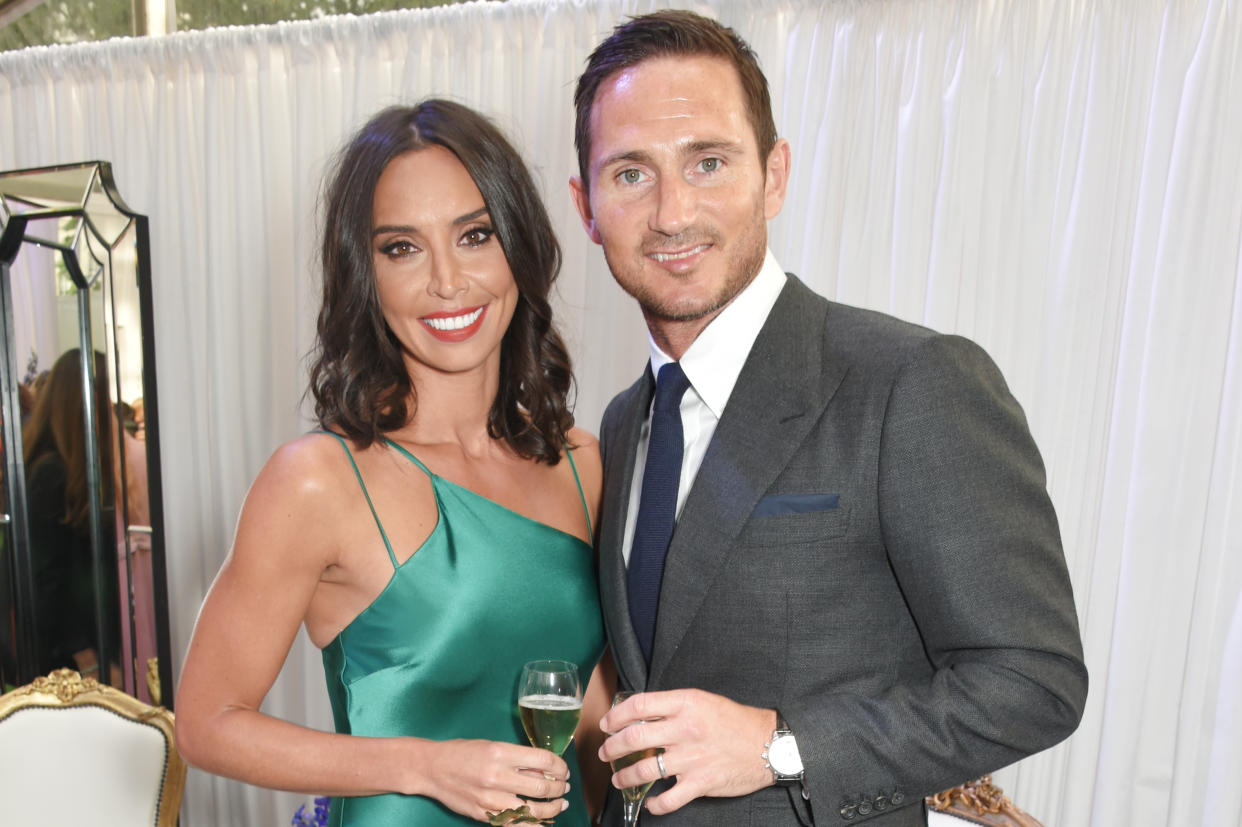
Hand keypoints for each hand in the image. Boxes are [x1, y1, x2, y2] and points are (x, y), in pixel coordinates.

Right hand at [416, 738, 571, 822]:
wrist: (432, 769)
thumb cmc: (462, 753)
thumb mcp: (492, 745)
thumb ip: (517, 758)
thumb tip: (544, 768)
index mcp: (500, 753)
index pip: (542, 759)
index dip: (559, 766)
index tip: (563, 769)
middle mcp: (497, 776)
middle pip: (542, 785)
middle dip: (560, 787)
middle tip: (565, 787)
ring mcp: (491, 799)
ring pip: (533, 809)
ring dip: (553, 807)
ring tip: (560, 804)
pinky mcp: (485, 815)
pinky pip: (516, 824)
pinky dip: (534, 825)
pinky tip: (544, 823)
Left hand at [597, 689, 775, 815]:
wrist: (768, 744)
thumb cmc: (735, 721)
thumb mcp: (703, 701)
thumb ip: (673, 706)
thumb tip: (640, 714)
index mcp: (686, 704)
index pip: (639, 706)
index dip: (616, 715)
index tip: (607, 723)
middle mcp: (686, 729)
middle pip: (634, 738)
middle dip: (612, 747)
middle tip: (605, 751)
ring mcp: (692, 758)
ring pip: (644, 769)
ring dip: (625, 776)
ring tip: (618, 778)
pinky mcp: (701, 783)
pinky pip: (668, 799)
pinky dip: (655, 805)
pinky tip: (649, 803)